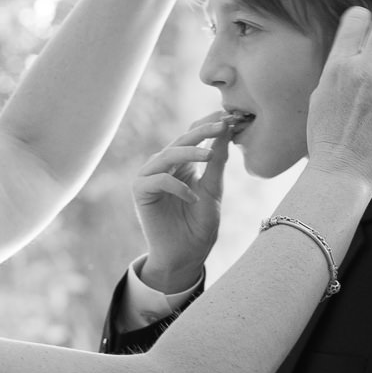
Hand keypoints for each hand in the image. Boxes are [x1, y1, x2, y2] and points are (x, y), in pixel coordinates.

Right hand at [132, 112, 232, 289]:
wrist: (186, 255)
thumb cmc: (199, 225)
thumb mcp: (213, 190)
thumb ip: (217, 162)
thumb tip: (226, 130)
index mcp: (182, 162)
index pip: (193, 135)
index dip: (209, 124)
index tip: (231, 117)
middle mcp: (164, 165)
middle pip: (181, 140)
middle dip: (203, 131)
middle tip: (223, 125)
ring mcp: (150, 176)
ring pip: (168, 154)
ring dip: (190, 153)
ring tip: (209, 158)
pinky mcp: (140, 191)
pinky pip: (157, 179)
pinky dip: (177, 186)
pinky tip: (192, 198)